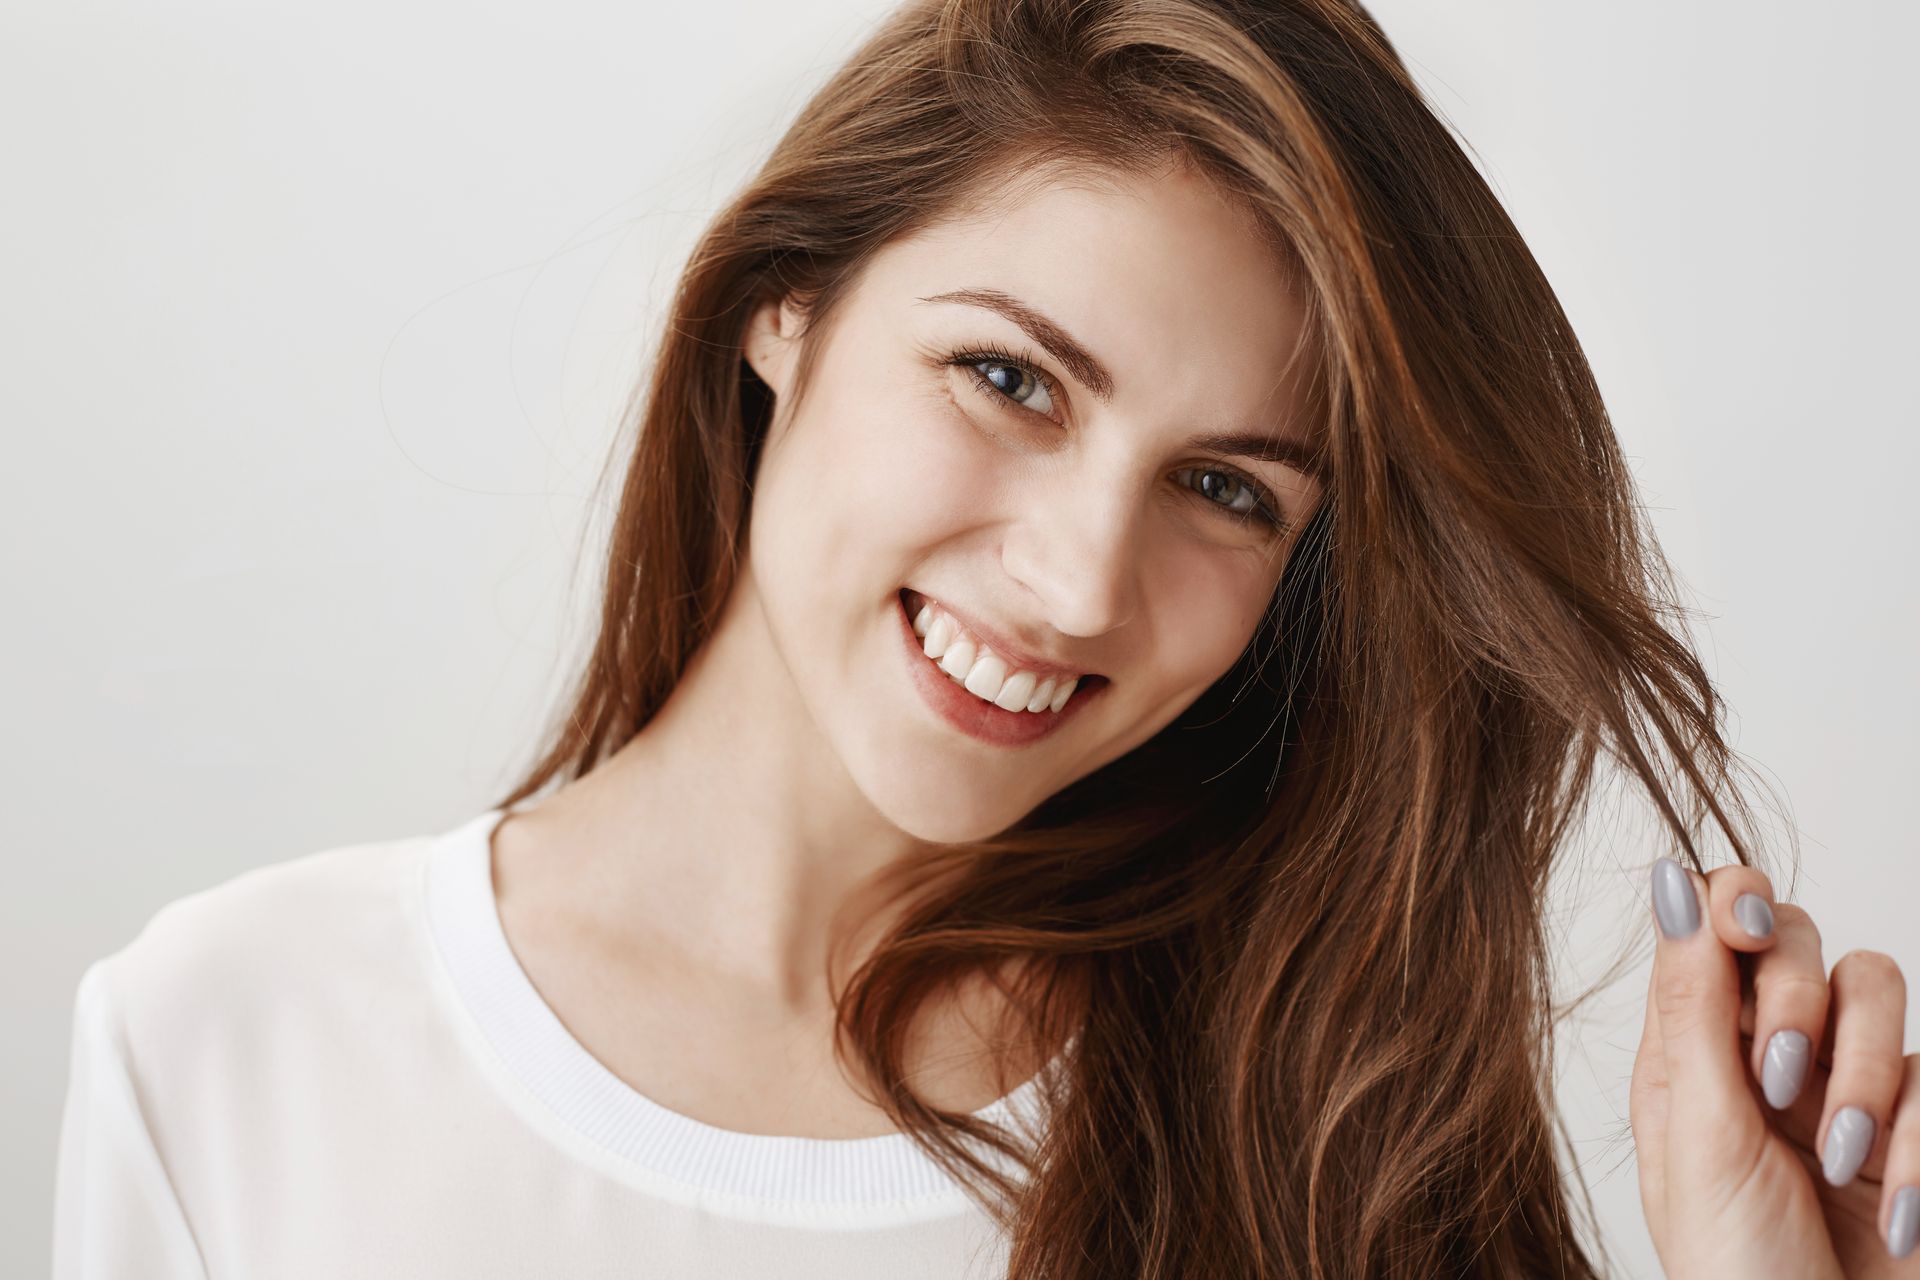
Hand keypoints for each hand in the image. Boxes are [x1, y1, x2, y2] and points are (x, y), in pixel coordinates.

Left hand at [1630, 857, 1919, 1276]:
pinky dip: (1917, 1147)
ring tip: (1840, 1158)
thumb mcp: (1701, 1133)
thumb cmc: (1737, 1272)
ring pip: (1876, 987)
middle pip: (1798, 938)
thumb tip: (1669, 877)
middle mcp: (1762, 1054)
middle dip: (1794, 995)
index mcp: (1688, 1049)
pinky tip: (1896, 1214)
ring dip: (1864, 1069)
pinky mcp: (1914, 1131)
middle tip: (1777, 1080)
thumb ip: (1694, 1002)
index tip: (1744, 930)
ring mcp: (1843, 1088)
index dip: (1733, 901)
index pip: (1711, 923)